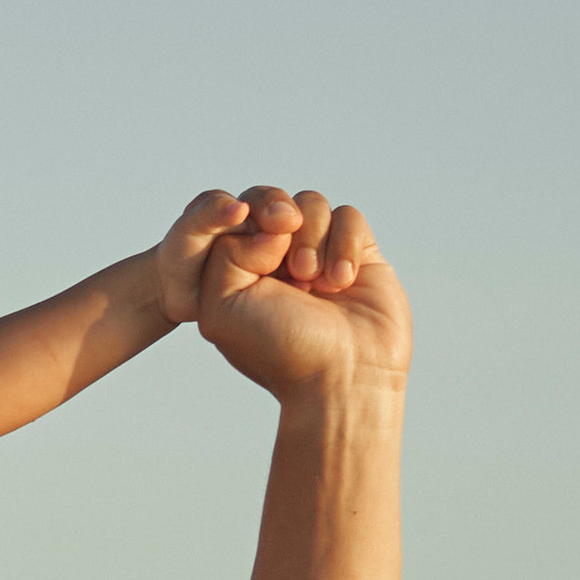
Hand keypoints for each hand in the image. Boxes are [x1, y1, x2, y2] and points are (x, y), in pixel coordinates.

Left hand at [164, 186, 410, 399]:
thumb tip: (273, 227)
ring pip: (311, 205)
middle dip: (282, 223)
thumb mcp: (222, 307)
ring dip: (313, 238)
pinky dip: (344, 244)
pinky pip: (347, 216)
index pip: (235, 216)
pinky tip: (342, 282)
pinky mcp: (357, 253)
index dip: (247, 221)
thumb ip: (226, 254)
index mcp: (237, 271)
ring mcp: (318, 253)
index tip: (264, 256)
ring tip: (315, 282)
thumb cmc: (280, 350)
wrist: (344, 377)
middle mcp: (276, 260)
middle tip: (294, 267)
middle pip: (273, 203)